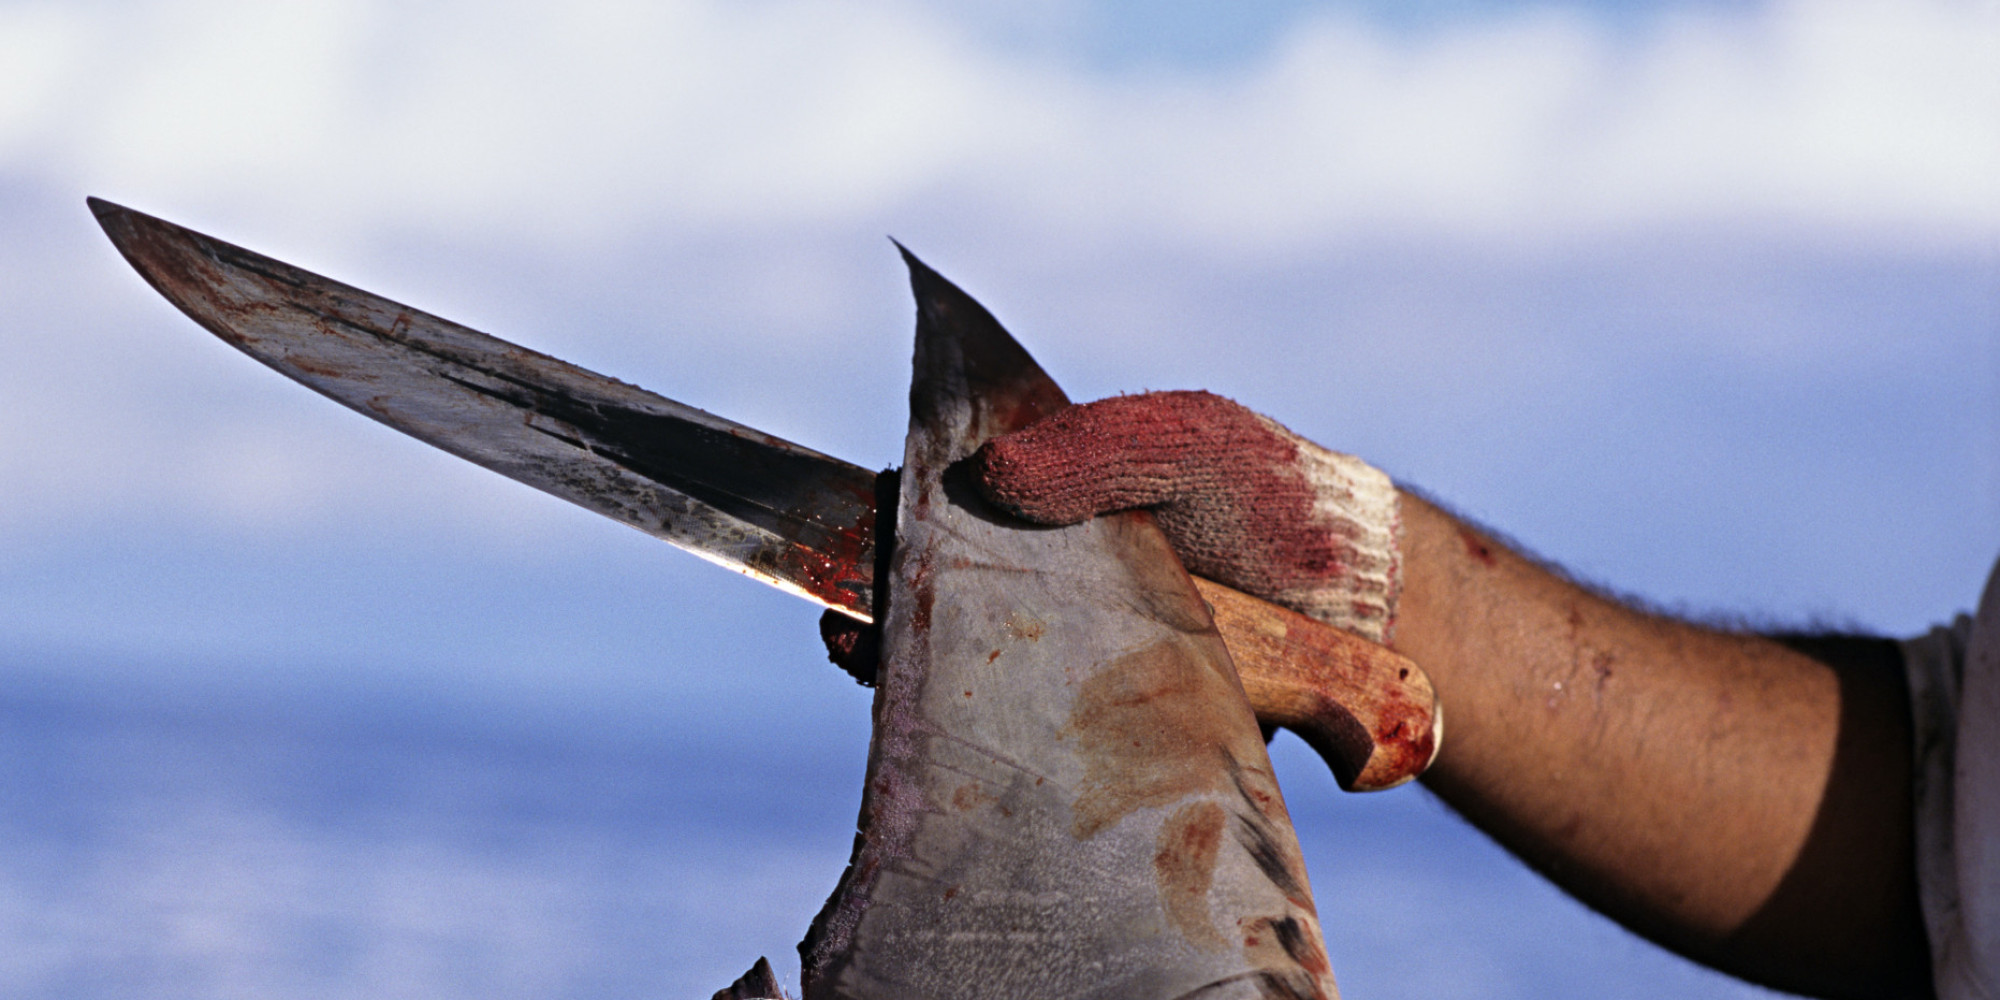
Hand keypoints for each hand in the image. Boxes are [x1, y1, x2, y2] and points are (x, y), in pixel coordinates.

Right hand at [822, 390, 1401, 680]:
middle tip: (846, 615)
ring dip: (906, 664)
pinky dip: (969, 722)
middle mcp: (1059, 585)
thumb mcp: (1187, 442)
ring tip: (861, 653)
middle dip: (884, 603)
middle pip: (944, 594)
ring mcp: (1078, 658)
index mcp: (1062, 508)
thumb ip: (1097, 446)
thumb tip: (993, 475)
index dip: (894, 519)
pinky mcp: (1104, 727)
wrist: (1367, 613)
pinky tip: (934, 717)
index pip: (951, 508)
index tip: (859, 523)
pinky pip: (1021, 728)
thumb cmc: (1276, 503)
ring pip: (969, 666)